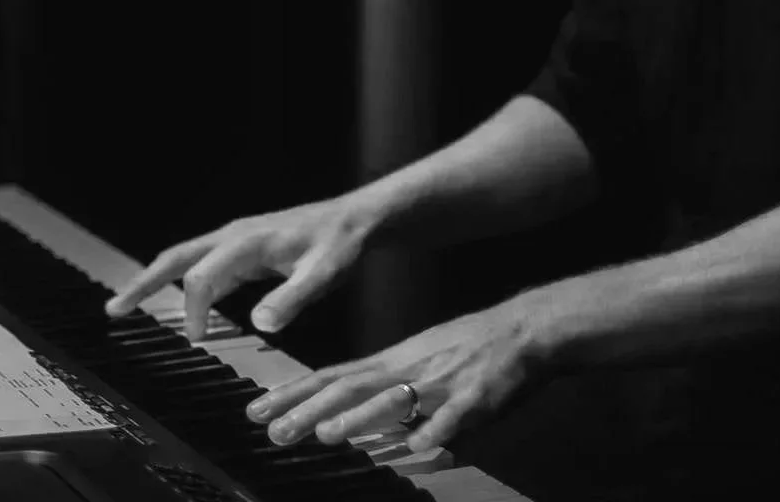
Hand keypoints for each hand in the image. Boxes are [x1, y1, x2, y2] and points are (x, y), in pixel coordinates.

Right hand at [104, 198, 376, 339]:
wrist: (355, 219)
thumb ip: (292, 299)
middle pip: (178, 257)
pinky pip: (206, 263)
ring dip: (157, 279)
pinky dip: (185, 280)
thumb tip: (258, 325)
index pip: (201, 278)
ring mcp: (239, 238)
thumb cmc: (339, 244)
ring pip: (188, 258)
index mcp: (247, 242)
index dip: (194, 312)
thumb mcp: (323, 274)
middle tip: (114, 309)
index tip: (200, 341)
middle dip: (144, 282)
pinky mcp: (246, 246)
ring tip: (129, 304)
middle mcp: (236, 235)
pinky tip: (184, 301)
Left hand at [244, 296, 544, 453]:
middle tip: (272, 429)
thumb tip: (341, 413)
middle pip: (352, 390)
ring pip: (396, 403)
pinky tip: (419, 450)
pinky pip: (452, 422)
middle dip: (310, 411)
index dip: (293, 394)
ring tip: (328, 434)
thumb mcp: (418, 356)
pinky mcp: (475, 401)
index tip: (256, 409)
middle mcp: (409, 371)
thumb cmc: (469, 346)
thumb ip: (383, 385)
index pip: (333, 377)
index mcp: (394, 361)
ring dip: (361, 420)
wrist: (523, 329)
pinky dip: (434, 435)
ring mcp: (441, 386)